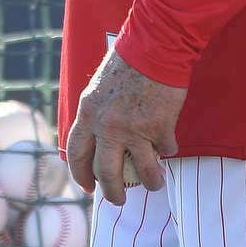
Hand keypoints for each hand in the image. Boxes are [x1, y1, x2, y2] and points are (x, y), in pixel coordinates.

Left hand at [65, 50, 185, 204]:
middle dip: (113, 193)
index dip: (80, 175)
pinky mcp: (159, 129)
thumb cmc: (128, 62)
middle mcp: (107, 126)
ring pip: (141, 173)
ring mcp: (133, 130)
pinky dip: (168, 150)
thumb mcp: (100, 88)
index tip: (88, 187)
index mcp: (88, 113)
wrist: (155, 46)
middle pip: (105, 173)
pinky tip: (169, 145)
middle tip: (119, 200)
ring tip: (155, 184)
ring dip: (150, 183)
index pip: (76, 153)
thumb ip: (97, 114)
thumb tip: (98, 139)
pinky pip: (165, 150)